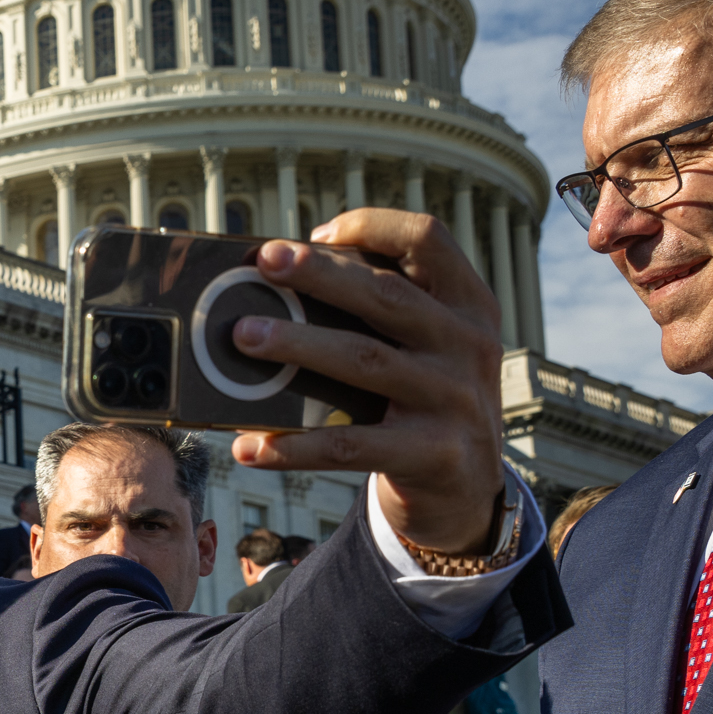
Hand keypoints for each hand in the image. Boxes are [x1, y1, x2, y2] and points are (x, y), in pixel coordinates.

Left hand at [228, 210, 511, 557]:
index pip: (427, 240)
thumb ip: (384, 313)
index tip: (317, 234)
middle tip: (265, 263)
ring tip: (244, 337)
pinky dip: (296, 445)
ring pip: (366, 361)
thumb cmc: (427, 399)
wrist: (469, 487)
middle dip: (321, 275)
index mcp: (467, 304)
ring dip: (299, 345)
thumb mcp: (430, 347)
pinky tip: (252, 445)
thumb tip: (284, 287)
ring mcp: (454, 400)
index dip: (373, 226)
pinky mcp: (432, 453)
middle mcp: (468, 345)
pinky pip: (351, 445)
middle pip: (388, 296)